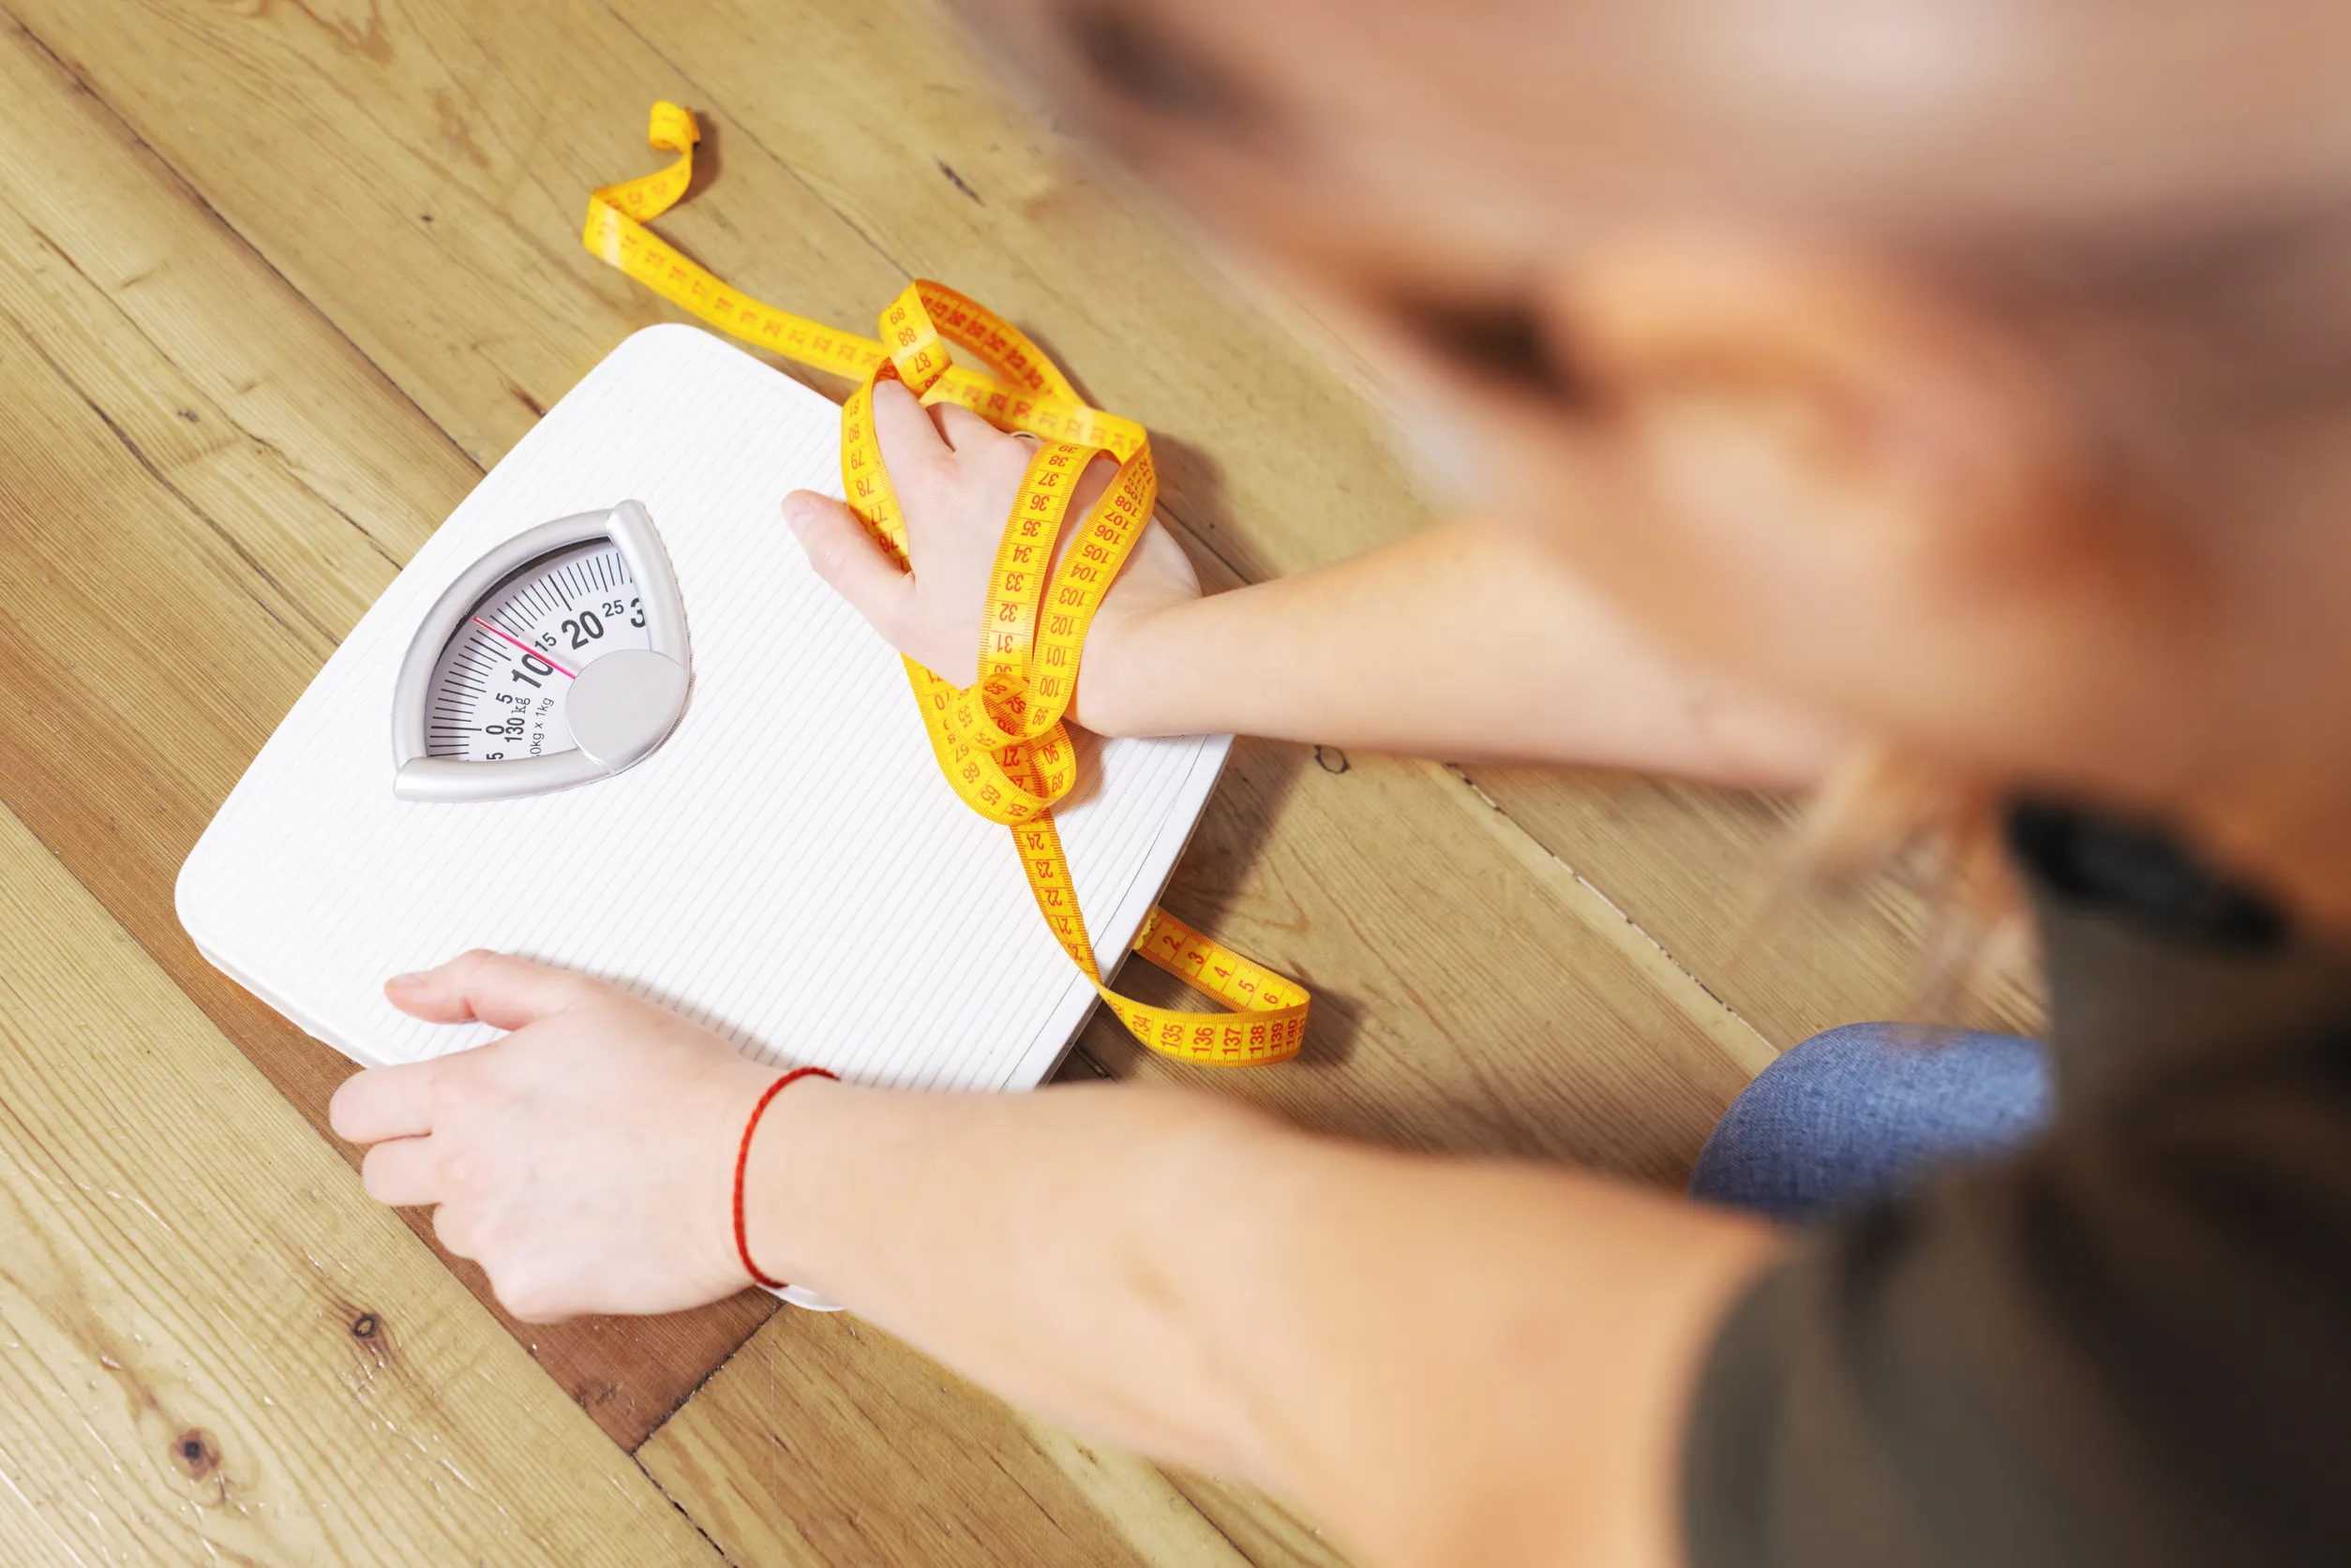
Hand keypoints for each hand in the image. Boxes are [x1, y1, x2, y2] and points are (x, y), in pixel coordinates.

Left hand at [328, 951, 816, 1321]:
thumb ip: (481, 983)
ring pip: (451, 1228)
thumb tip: (402, 991)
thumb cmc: (682, 1080)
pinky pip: (508, 1274)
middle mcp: (463, 1167)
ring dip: (490, 1207)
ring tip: (574, 1179)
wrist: (751, 1166)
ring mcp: (493, 1236)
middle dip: (424, 1160)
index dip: (384, 1107)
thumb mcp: (583, 999)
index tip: (419, 1109)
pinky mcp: (529, 1290)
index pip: (357, 1111)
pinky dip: (542, 1254)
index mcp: (467, 1091)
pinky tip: (599, 1222)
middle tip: (505, 1145)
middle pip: (383, 1179)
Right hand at [783, 379, 1201, 732]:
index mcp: (934, 483)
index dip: (886, 423)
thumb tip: (799, 506)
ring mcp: (1052, 461)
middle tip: (946, 514)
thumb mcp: (904, 618)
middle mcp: (993, 454)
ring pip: (1007, 439)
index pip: (894, 409)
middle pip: (951, 416)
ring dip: (998, 468)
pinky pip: (1059, 462)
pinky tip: (1054, 540)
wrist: (1124, 650)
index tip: (889, 456)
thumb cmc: (1010, 646)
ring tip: (1008, 538)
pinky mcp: (1101, 474)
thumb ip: (844, 555)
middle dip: (940, 447)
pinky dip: (1048, 487)